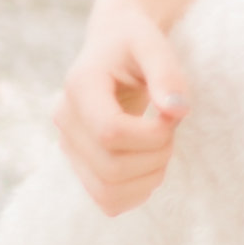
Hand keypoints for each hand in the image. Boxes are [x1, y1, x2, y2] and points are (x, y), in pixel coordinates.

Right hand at [56, 0, 188, 214]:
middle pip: (111, 168)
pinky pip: (107, 201)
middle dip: (156, 155)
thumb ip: (166, 73)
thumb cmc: (135, 43)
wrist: (113, 45)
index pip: (110, 133)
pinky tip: (150, 164)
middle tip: (170, 127)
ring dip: (149, 178)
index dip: (151, 134)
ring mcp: (69, 147)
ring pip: (107, 192)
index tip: (171, 113)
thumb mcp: (153, 43)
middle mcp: (66, 121)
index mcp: (79, 86)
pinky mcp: (80, 165)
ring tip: (161, 146)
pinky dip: (137, 192)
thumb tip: (178, 110)